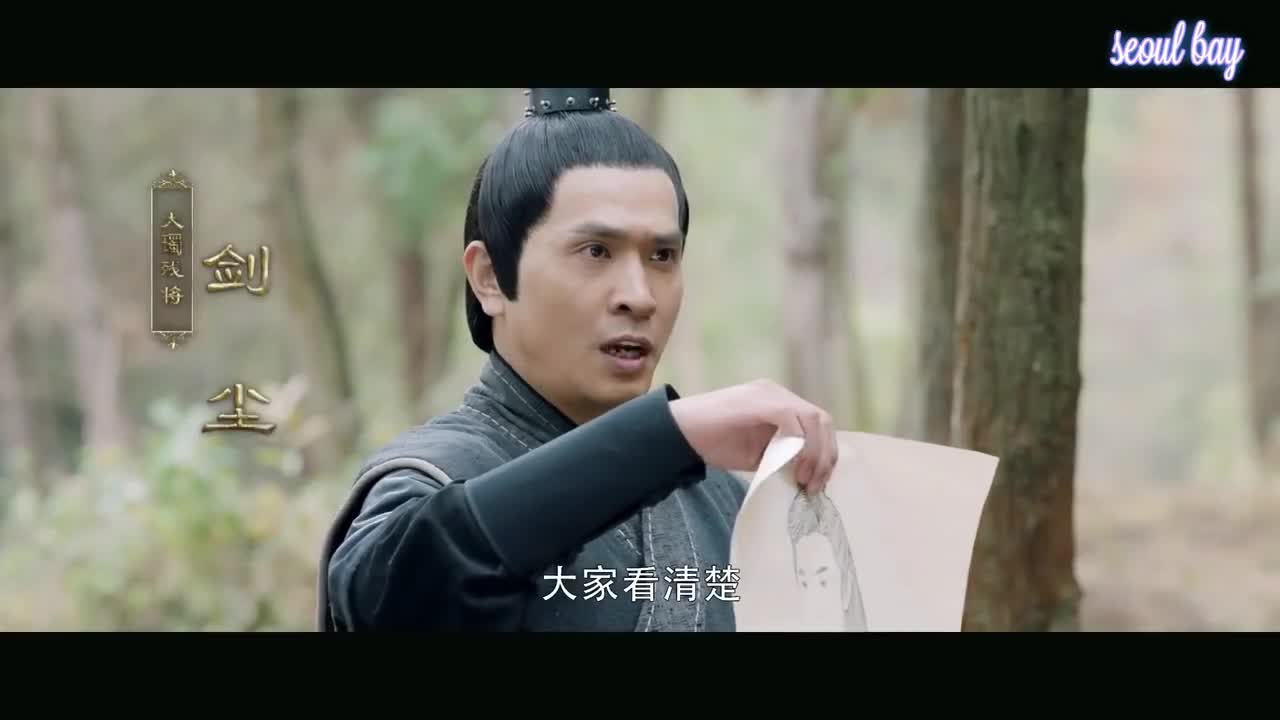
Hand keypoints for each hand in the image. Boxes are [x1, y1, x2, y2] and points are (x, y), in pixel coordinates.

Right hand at [668, 379, 836, 494]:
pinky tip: (791, 466)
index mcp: (780, 404)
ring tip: (803, 480)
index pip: (818, 424)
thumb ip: (782, 455)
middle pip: (822, 420)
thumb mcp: (758, 453)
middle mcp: (778, 394)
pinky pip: (792, 420)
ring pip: (813, 419)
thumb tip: (807, 476)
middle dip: (825, 456)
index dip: (825, 454)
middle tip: (813, 485)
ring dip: (815, 454)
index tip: (816, 482)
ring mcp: (770, 394)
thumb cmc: (713, 443)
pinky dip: (799, 445)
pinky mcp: (760, 401)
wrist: (679, 433)